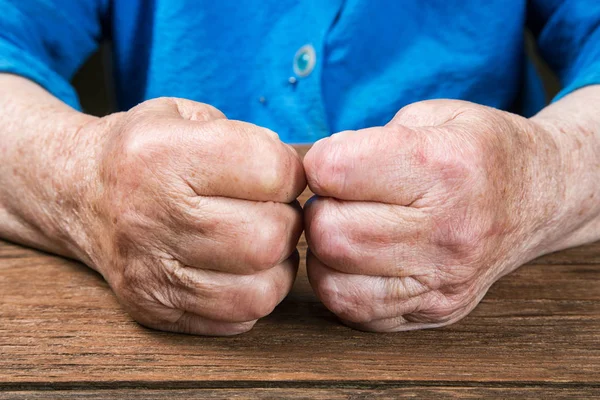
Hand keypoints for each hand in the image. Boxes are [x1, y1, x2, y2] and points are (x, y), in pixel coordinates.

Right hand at [74, 98, 305, 334]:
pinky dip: (252, 294)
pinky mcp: (154, 308)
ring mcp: (149, 271)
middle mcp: (150, 217)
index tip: (279, 173)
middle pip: (269, 237)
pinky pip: (236, 319)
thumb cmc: (145, 151)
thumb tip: (296, 177)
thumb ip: (247, 135)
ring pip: (260, 290)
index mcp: (161, 155)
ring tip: (260, 242)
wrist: (80, 193)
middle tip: (272, 211)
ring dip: (275, 265)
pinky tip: (238, 269)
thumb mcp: (185, 114)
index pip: (270, 170)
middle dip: (287, 223)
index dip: (291, 171)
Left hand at [303, 99, 564, 331]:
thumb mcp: (431, 115)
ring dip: (325, 250)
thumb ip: (366, 138)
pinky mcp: (436, 310)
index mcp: (444, 167)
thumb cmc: (477, 150)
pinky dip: (340, 283)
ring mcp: (444, 280)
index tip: (333, 161)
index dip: (319, 161)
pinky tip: (360, 259)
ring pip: (333, 279)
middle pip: (329, 232)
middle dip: (318, 209)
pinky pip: (354, 311)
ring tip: (349, 227)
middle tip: (339, 198)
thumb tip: (313, 174)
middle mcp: (447, 231)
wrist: (540, 197)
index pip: (335, 171)